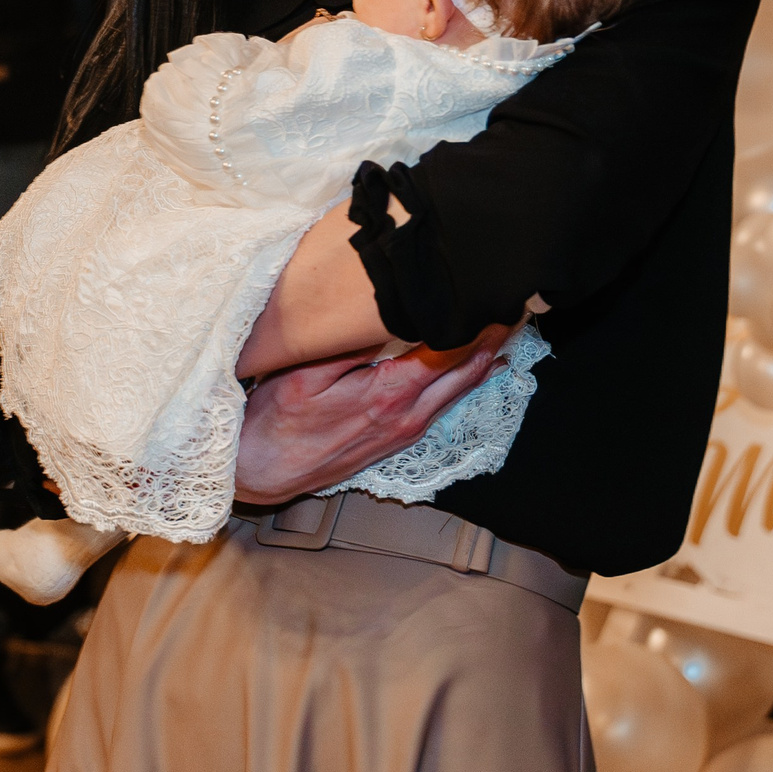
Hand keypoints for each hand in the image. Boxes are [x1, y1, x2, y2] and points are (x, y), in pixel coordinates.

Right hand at [231, 325, 511, 503]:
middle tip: (511, 308)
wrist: (260, 471)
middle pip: (464, 372)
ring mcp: (405, 432)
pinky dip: (462, 382)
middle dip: (489, 340)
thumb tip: (388, 319)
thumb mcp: (304, 374)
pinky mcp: (397, 440)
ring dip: (482, 360)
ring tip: (502, 331)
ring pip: (458, 391)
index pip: (447, 352)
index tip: (493, 300)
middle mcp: (406, 416)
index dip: (473, 325)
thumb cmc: (274, 422)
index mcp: (387, 395)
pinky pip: (442, 406)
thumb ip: (350, 347)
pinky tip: (472, 369)